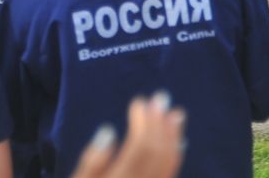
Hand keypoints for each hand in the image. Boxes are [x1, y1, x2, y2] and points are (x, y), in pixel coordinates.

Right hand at [70, 93, 185, 177]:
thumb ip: (92, 162)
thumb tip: (108, 130)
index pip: (140, 148)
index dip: (144, 122)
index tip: (139, 102)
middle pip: (157, 153)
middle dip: (160, 123)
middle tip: (162, 98)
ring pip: (168, 165)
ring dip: (173, 137)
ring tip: (176, 115)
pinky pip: (169, 176)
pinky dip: (175, 157)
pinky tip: (177, 143)